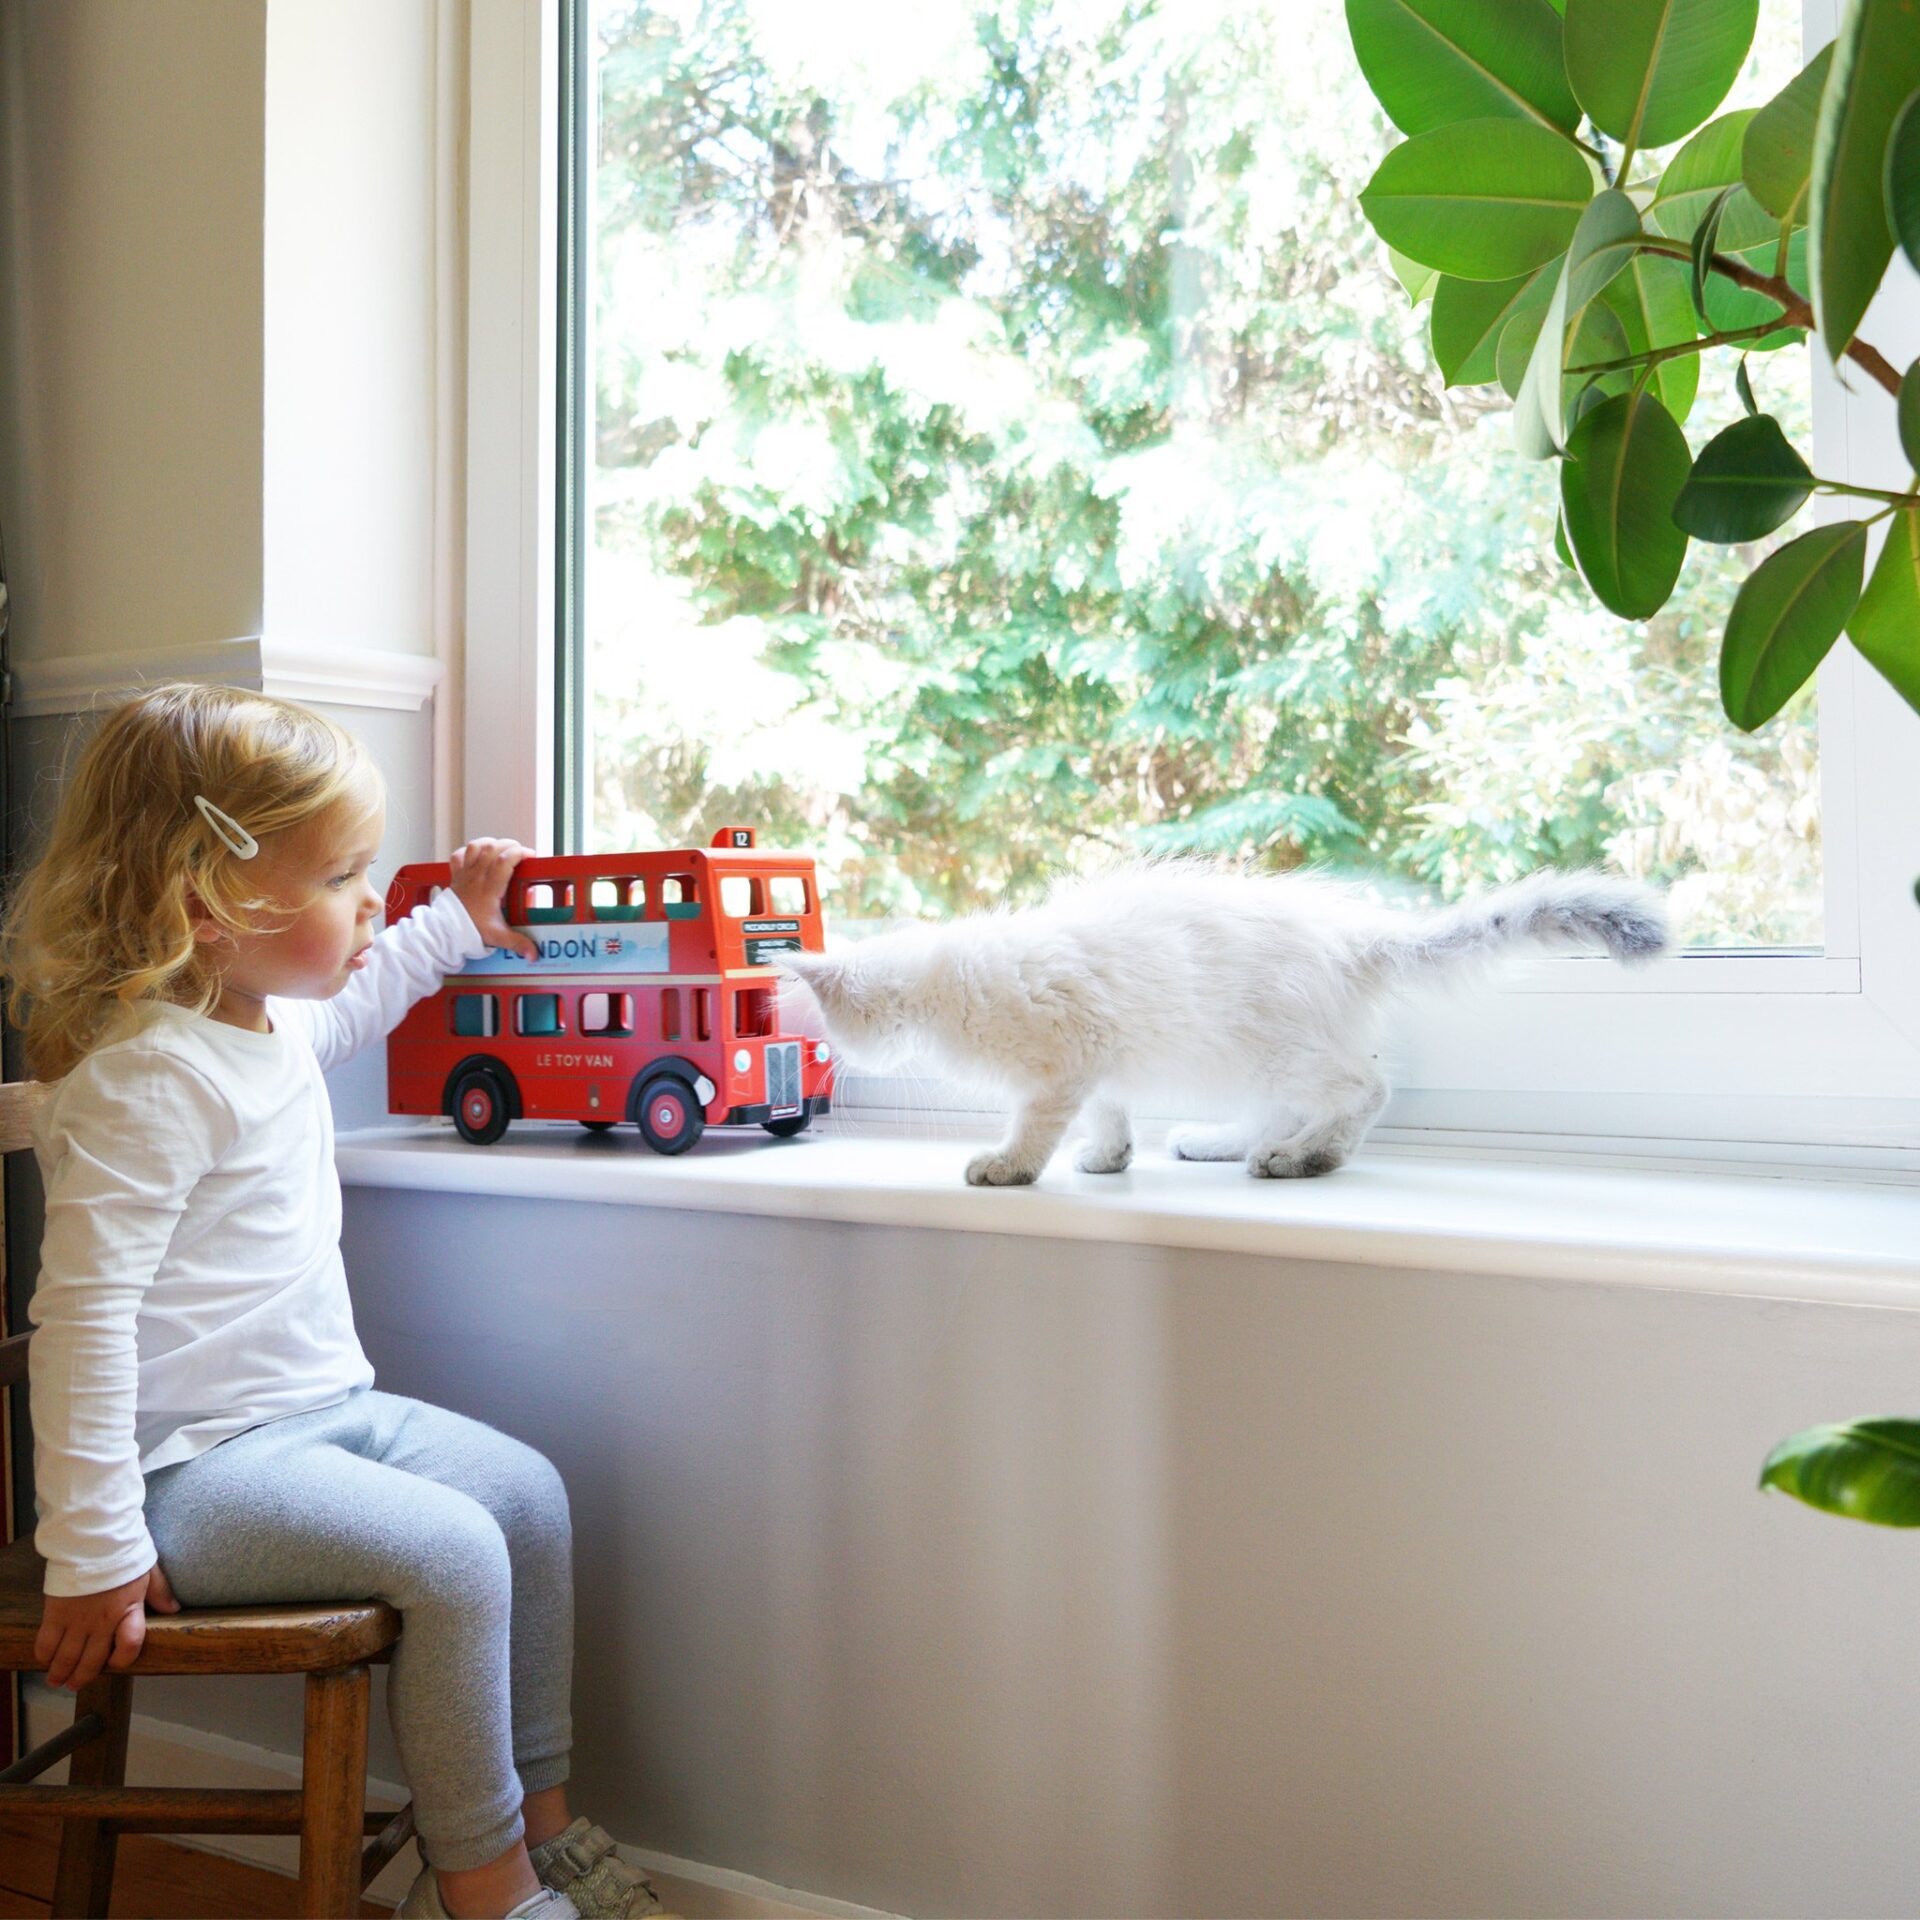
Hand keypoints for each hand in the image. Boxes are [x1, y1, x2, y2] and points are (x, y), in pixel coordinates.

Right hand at [36, 1562, 179, 1692]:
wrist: (93, 1537)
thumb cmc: (123, 1551)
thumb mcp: (149, 1569)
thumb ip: (160, 1592)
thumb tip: (174, 1609)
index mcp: (129, 1609)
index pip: (130, 1645)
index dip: (123, 1659)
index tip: (115, 1662)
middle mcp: (103, 1621)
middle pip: (93, 1660)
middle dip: (83, 1676)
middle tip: (76, 1684)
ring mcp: (77, 1620)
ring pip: (67, 1657)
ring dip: (61, 1672)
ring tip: (57, 1680)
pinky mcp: (55, 1613)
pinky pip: (47, 1642)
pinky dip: (44, 1655)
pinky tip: (44, 1659)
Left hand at [448, 838, 539, 959]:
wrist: (444, 933)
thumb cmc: (470, 931)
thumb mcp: (498, 937)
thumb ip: (518, 943)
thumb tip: (534, 954)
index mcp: (489, 888)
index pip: (504, 860)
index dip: (519, 852)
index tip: (529, 855)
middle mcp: (477, 877)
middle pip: (492, 848)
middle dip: (509, 844)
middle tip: (519, 851)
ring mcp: (465, 874)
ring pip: (476, 846)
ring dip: (490, 843)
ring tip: (501, 847)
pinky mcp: (456, 876)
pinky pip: (459, 855)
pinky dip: (469, 850)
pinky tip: (477, 853)